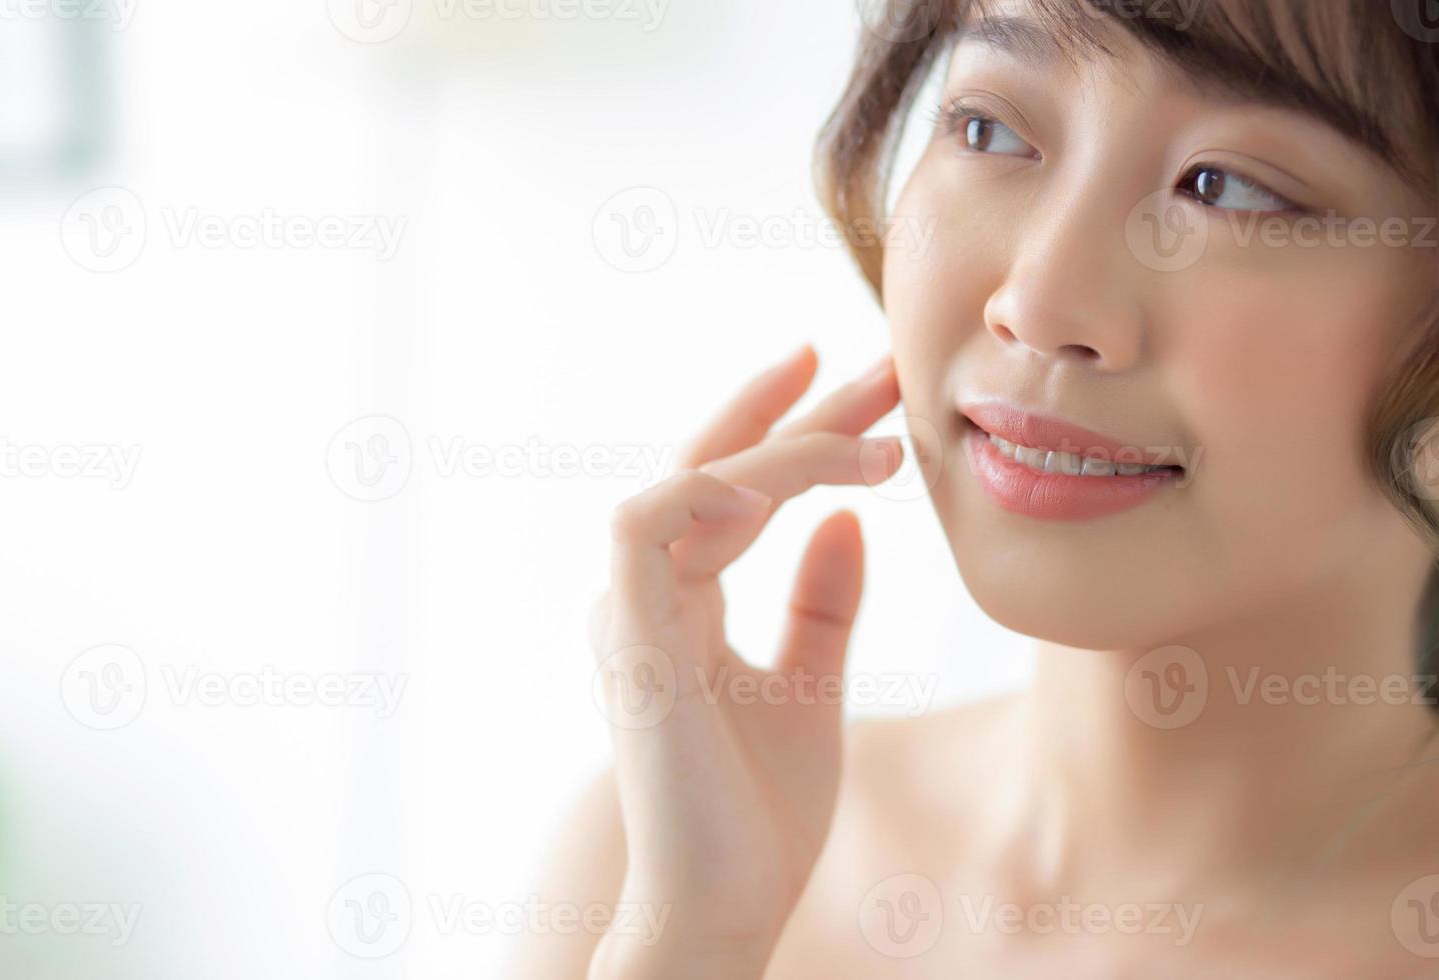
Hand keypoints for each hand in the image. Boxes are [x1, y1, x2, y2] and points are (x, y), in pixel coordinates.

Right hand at [588, 346, 902, 977]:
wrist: (726, 907)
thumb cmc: (760, 815)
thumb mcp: (811, 686)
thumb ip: (822, 603)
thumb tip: (847, 520)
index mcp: (683, 604)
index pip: (735, 490)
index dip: (790, 428)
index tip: (855, 380)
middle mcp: (647, 594)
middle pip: (718, 468)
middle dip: (798, 410)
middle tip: (878, 359)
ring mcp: (629, 610)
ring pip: (689, 481)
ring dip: (779, 449)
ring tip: (872, 446)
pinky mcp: (626, 633)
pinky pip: (647, 525)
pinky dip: (708, 491)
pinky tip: (784, 482)